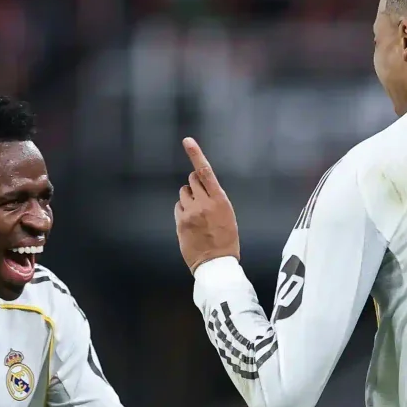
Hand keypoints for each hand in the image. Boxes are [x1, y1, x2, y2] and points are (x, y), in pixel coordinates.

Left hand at [174, 137, 240, 271]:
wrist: (217, 264)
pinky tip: (191, 222)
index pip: (206, 172)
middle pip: (192, 179)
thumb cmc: (226, 241)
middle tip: (201, 198)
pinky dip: (183, 210)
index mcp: (221, 201)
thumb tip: (201, 187)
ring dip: (189, 198)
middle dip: (195, 184)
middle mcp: (204, 203)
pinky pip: (178, 206)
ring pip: (184, 192)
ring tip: (197, 214)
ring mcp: (190, 212)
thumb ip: (215, 199)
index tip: (187, 141)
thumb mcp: (228, 216)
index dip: (196, 154)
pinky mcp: (180, 222)